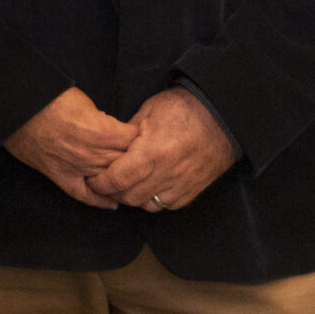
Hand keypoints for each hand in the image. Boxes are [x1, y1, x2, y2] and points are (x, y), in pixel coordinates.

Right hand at [4, 87, 137, 208]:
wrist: (15, 108)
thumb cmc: (48, 98)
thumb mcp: (85, 101)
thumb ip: (105, 120)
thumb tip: (117, 130)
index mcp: (102, 132)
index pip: (136, 143)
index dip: (144, 140)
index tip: (148, 139)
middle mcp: (93, 154)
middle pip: (127, 164)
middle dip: (137, 162)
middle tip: (144, 161)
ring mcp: (76, 168)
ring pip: (109, 181)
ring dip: (122, 181)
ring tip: (134, 181)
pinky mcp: (60, 176)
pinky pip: (84, 195)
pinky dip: (99, 201)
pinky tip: (112, 202)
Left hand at [86, 88, 237, 211]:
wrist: (222, 115)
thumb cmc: (184, 108)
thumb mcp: (148, 112)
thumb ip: (125, 135)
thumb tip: (107, 149)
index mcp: (152, 153)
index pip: (116, 180)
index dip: (99, 183)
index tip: (92, 179)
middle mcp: (168, 173)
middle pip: (130, 197)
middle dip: (113, 192)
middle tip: (105, 183)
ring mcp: (183, 184)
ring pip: (148, 205)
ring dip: (133, 198)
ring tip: (126, 185)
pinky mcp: (194, 190)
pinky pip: (168, 205)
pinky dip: (154, 199)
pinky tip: (148, 186)